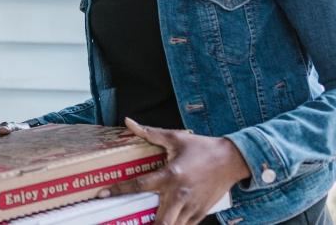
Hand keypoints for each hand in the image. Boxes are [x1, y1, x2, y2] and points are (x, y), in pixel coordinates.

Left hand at [101, 118, 249, 224]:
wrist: (232, 160)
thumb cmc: (202, 148)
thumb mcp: (176, 138)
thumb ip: (150, 133)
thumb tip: (128, 122)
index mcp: (171, 175)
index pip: (139, 185)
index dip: (119, 190)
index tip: (103, 194)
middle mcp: (180, 194)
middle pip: (161, 221)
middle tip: (129, 222)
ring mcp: (191, 206)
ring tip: (146, 222)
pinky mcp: (201, 213)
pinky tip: (166, 222)